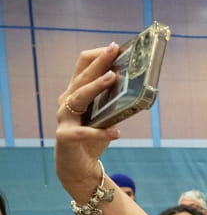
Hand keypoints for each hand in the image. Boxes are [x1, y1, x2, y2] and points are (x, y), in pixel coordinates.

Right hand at [55, 45, 122, 199]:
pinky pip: (83, 132)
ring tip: (113, 78)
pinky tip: (116, 133)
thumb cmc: (92, 138)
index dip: (97, 56)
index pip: (82, 67)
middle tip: (113, 50)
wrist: (78, 168)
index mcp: (75, 93)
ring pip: (78, 97)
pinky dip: (101, 132)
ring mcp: (64, 118)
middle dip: (99, 62)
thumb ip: (113, 101)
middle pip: (81, 77)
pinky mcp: (66, 137)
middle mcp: (67, 101)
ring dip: (95, 86)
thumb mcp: (106, 117)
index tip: (115, 47)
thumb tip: (134, 85)